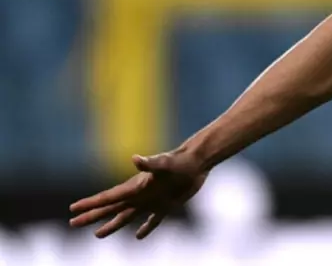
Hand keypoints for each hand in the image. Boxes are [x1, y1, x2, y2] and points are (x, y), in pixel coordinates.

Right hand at [69, 150, 208, 239]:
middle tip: (73, 222)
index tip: (72, 208)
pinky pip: (152, 221)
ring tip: (97, 235)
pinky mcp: (166, 205)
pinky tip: (139, 236)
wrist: (197, 162)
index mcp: (134, 187)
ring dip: (112, 225)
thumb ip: (149, 164)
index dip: (90, 203)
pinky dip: (146, 228)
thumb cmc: (179, 162)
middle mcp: (139, 195)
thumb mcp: (164, 164)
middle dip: (91, 216)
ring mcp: (151, 201)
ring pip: (126, 216)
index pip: (107, 198)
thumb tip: (135, 158)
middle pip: (110, 208)